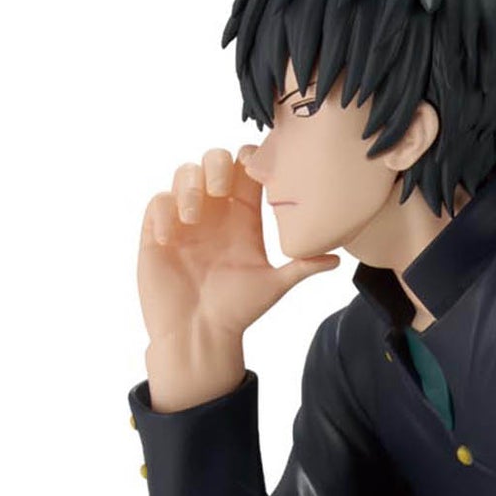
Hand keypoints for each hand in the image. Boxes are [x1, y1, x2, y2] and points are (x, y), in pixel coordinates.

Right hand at [138, 145, 340, 408]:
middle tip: (220, 191)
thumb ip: (301, 267)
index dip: (251, 161)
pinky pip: (158, 202)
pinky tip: (171, 237)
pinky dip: (164, 210)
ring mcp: (186, 219)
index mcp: (244, 217)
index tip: (256, 174)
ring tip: (193, 219)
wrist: (199, 335)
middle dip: (217, 165)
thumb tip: (338, 259)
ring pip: (184, 174)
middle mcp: (216, 212)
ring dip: (189, 187)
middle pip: (215, 160)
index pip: (247, 172)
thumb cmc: (236, 311)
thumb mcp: (272, 286)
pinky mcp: (158, 231)